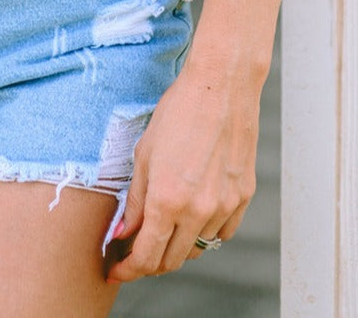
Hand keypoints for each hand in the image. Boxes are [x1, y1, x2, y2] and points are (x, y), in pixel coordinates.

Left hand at [105, 59, 260, 281]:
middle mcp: (198, 210)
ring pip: (198, 249)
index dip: (128, 269)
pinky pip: (221, 233)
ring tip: (159, 231)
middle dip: (148, 263)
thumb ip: (134, 201)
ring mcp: (224, 206)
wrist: (220, 88)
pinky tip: (189, 219)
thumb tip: (123, 234)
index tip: (115, 269)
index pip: (146, 256)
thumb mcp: (143, 154)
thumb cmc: (178, 113)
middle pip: (171, 260)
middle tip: (131, 252)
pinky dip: (203, 234)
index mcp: (167, 200)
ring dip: (175, 247)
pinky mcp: (242, 198)